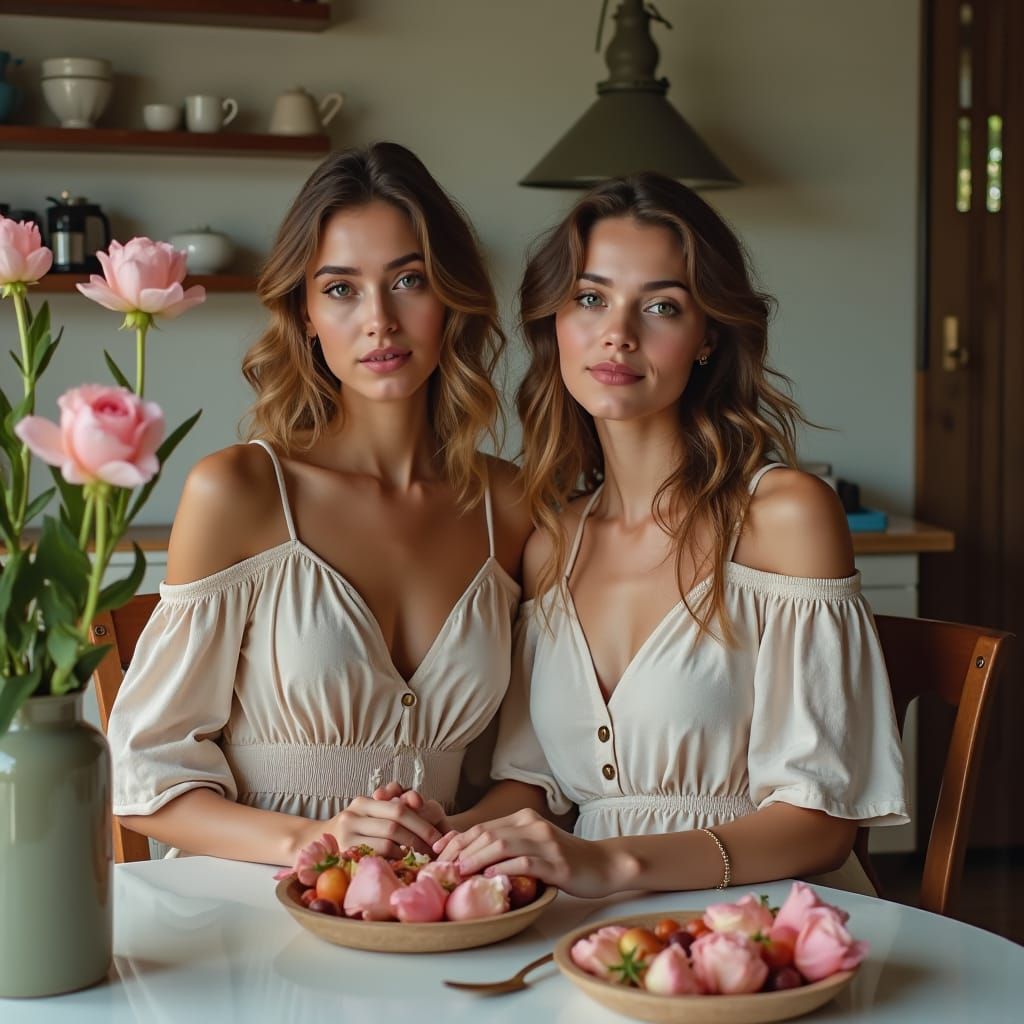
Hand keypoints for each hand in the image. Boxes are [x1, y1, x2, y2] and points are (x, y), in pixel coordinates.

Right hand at [317, 787, 443, 857]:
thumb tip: (419, 803)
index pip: (398, 808)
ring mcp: (347, 834)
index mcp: (363, 803)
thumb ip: (391, 808)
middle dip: (420, 837)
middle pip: (396, 823)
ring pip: (388, 841)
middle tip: (434, 850)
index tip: (437, 836)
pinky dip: (395, 860)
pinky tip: (403, 864)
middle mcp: (353, 814)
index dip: (421, 822)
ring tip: (423, 858)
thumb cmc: (351, 832)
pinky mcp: (345, 853)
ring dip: (410, 851)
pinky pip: (378, 856)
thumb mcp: (368, 816)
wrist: (313, 844)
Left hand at [431, 808, 619, 897]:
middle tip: (441, 867)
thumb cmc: (564, 859)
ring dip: (477, 858)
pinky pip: (525, 862)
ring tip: (460, 871)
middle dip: (459, 850)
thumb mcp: (533, 845)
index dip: (457, 840)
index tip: (437, 854)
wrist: (602, 864)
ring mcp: (545, 842)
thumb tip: (468, 858)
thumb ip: (508, 846)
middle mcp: (532, 825)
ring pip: (502, 844)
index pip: (482, 827)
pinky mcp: (556, 862)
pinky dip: (505, 869)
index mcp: (524, 819)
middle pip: (487, 833)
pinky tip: (491, 878)